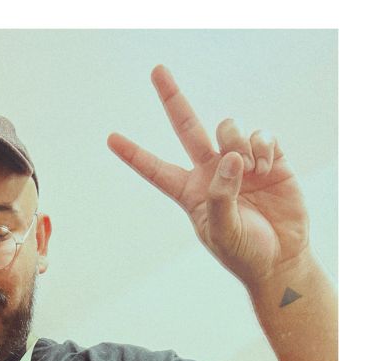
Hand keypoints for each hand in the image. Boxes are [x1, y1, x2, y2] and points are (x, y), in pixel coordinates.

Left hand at [107, 65, 310, 289]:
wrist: (281, 260)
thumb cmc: (245, 254)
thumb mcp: (223, 233)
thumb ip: (221, 196)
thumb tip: (231, 157)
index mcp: (190, 193)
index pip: (156, 170)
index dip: (134, 154)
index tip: (110, 138)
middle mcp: (211, 172)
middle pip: (187, 127)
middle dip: (172, 98)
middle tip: (156, 70)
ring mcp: (239, 162)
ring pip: (228, 128)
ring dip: (237, 142)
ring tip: (251, 170)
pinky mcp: (268, 158)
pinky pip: (261, 135)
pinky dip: (263, 146)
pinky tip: (266, 167)